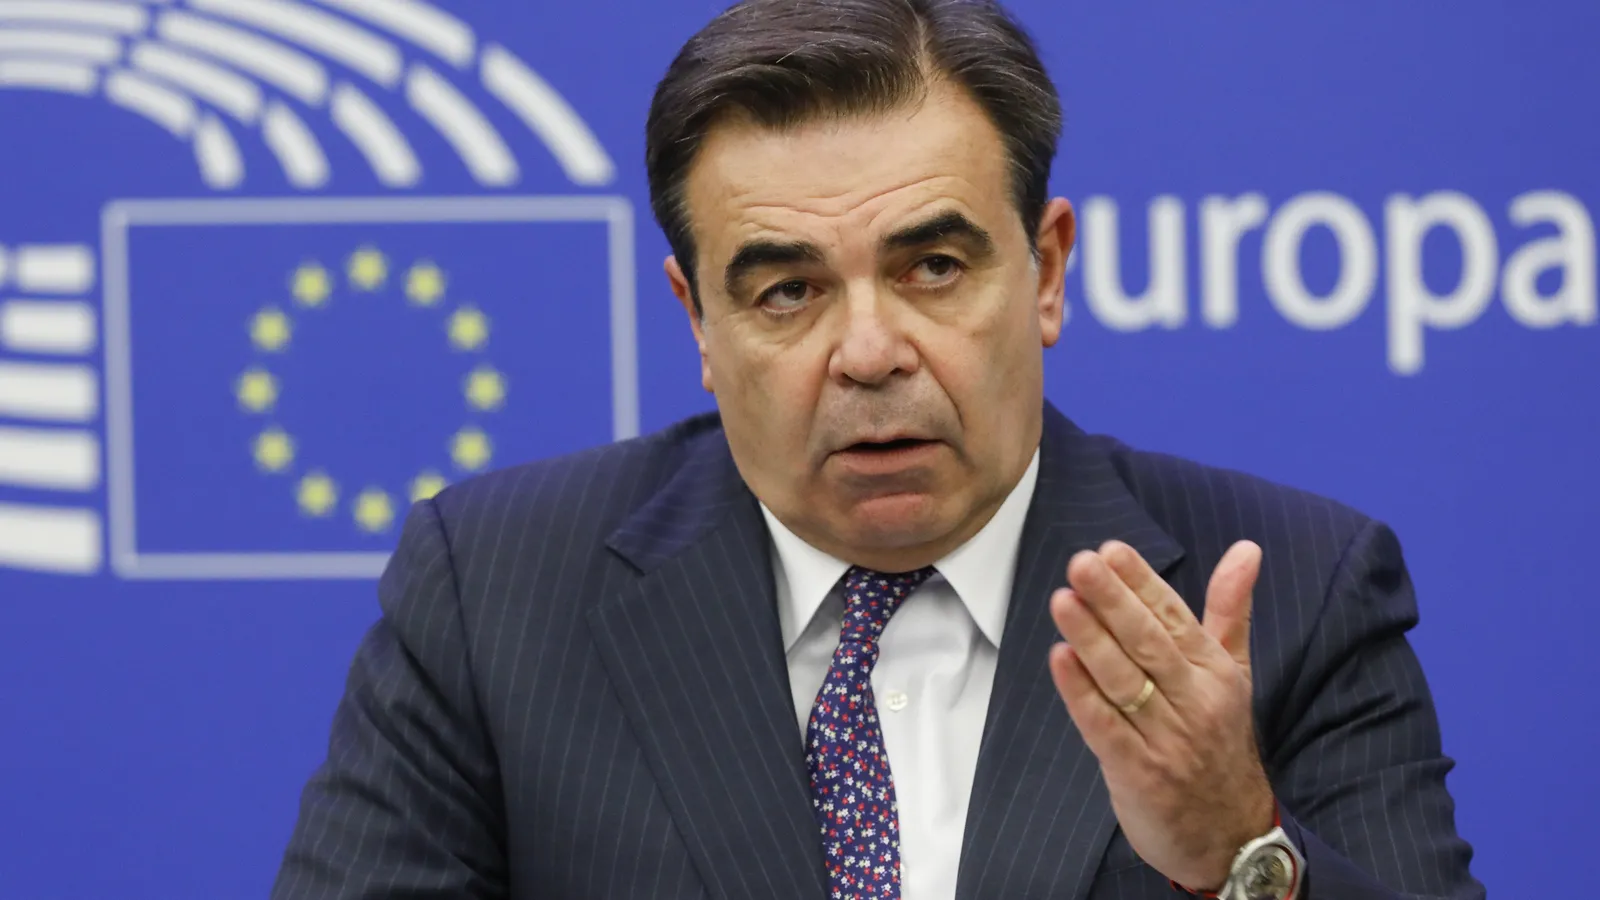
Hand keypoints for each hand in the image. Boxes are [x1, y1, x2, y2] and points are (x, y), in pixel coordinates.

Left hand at [1047, 539, 1273, 890]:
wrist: (1231, 835)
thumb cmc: (1220, 742)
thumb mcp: (1233, 673)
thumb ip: (1230, 610)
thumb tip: (1246, 548)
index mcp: (1214, 672)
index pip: (1174, 618)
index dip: (1141, 583)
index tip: (1111, 549)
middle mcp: (1194, 701)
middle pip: (1148, 643)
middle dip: (1113, 600)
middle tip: (1081, 563)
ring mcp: (1166, 738)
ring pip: (1125, 680)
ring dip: (1091, 639)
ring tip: (1063, 600)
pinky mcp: (1139, 772)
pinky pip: (1106, 726)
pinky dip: (1081, 693)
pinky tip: (1060, 660)